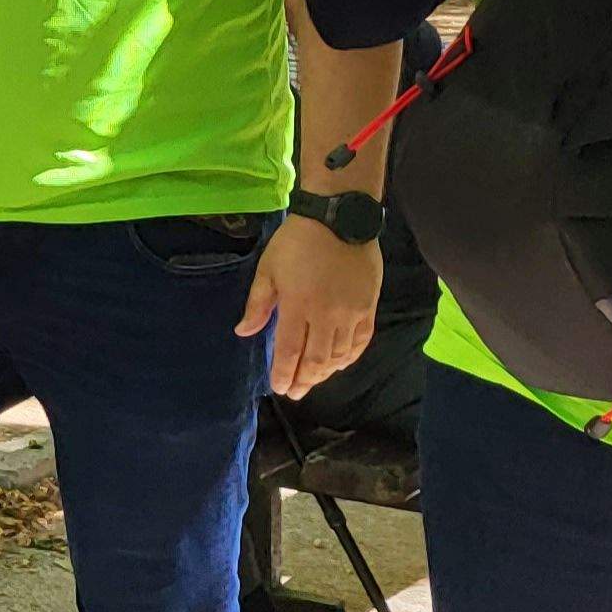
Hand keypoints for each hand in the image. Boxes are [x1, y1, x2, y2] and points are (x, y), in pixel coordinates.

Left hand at [241, 216, 381, 399]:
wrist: (338, 218)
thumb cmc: (296, 242)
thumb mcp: (268, 269)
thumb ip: (257, 304)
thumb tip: (243, 332)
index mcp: (297, 306)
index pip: (290, 351)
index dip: (284, 373)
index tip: (279, 387)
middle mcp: (326, 316)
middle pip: (315, 360)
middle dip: (304, 380)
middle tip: (295, 393)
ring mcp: (350, 313)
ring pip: (339, 355)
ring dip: (325, 372)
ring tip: (313, 380)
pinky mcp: (368, 307)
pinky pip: (361, 341)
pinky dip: (350, 357)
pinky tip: (340, 363)